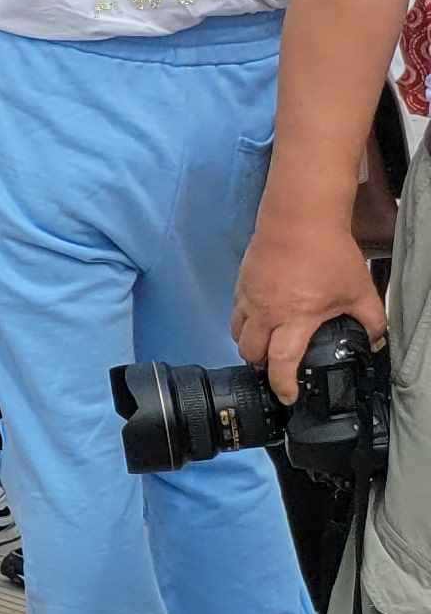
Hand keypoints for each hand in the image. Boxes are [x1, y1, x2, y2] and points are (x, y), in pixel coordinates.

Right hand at [233, 205, 385, 400]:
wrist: (299, 218)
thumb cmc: (329, 253)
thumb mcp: (359, 289)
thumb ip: (372, 319)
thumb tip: (377, 341)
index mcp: (295, 318)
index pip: (280, 362)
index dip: (283, 385)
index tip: (288, 396)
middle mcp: (266, 312)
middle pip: (250, 353)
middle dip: (261, 366)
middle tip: (275, 368)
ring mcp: (249, 297)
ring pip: (237, 334)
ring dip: (250, 345)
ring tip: (266, 345)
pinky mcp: (241, 283)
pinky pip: (236, 312)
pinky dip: (245, 323)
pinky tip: (262, 318)